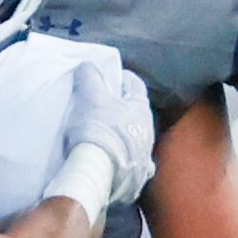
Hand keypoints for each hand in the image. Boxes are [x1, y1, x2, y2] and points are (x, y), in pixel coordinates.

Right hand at [63, 63, 158, 209]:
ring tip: (106, 131)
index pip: (135, 84)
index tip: (108, 77)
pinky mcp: (139, 171)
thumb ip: (90, 77)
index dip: (121, 78)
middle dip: (121, 105)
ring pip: (135, 134)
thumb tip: (88, 65)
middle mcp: (149, 128)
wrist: (100, 170)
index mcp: (141, 107)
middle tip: (103, 103)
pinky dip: (123, 153)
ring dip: (123, 130)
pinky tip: (113, 155)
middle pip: (136, 110)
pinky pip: (132, 157)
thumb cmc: (98, 127)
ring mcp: (145, 151)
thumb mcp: (91, 96)